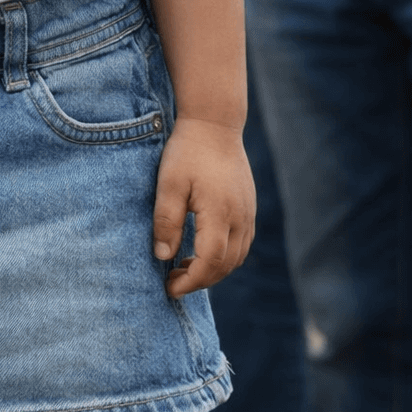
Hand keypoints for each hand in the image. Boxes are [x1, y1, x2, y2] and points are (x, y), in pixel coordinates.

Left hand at [152, 116, 254, 297]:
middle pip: (226, 265)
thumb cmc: (188, 152)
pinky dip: (225, 256)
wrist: (214, 123)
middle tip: (173, 281)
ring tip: (185, 268)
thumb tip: (162, 256)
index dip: (191, 281)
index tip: (170, 288)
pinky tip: (203, 250)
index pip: (211, 262)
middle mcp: (241, 218)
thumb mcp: (169, 183)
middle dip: (200, 280)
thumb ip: (166, 220)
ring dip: (214, 270)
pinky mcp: (249, 207)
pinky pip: (242, 243)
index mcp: (220, 213)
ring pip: (237, 257)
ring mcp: (248, 213)